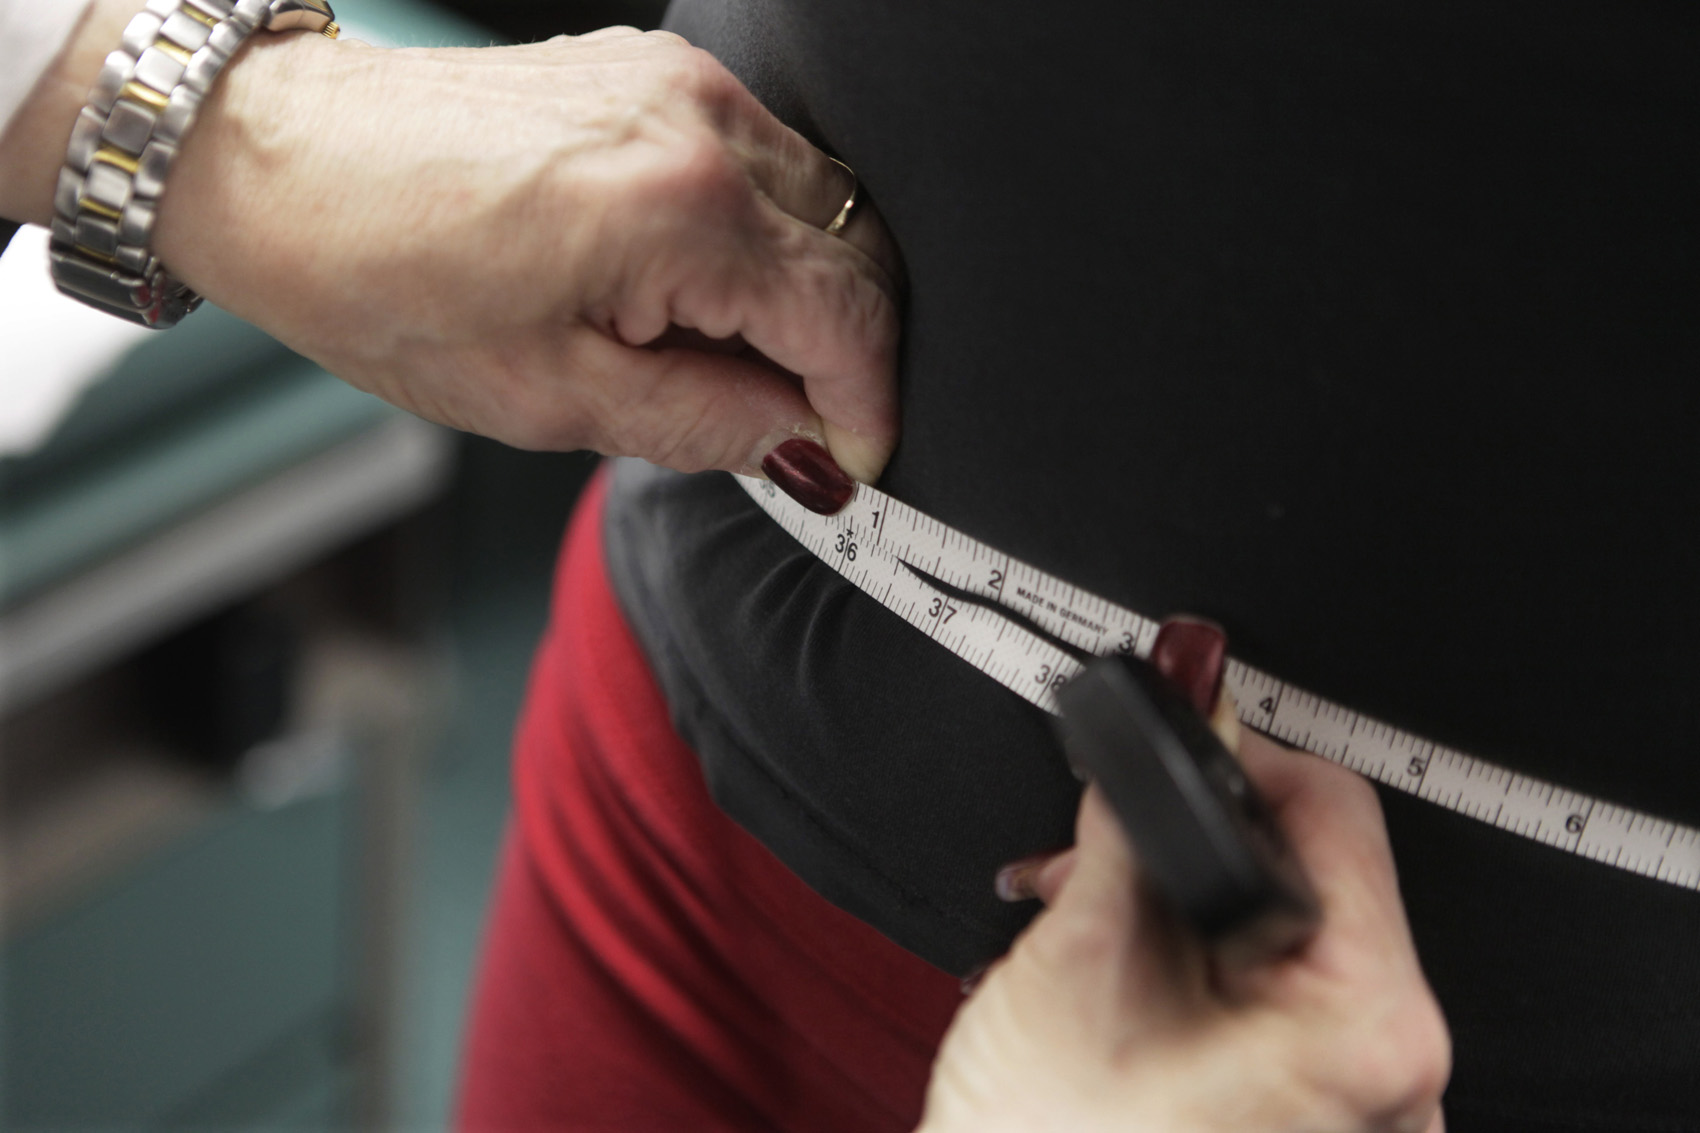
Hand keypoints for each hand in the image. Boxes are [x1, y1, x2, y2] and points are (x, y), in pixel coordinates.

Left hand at [1, 3, 899, 483]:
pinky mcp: (654, 69)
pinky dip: (763, 238)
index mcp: (682, 209)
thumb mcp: (550, 400)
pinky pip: (764, 162)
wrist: (279, 160)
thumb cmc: (383, 280)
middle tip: (789, 427)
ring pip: (822, 203)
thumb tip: (801, 443)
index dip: (866, 403)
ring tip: (728, 361)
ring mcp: (680, 80)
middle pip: (858, 250)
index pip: (849, 314)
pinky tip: (702, 291)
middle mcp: (700, 121)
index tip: (850, 460)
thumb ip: (706, 425)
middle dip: (844, 350)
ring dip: (805, 293)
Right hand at [919, 729, 1450, 1132]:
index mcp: (1370, 1031)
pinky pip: (1280, 1020)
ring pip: (1286, 951)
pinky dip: (1202, 986)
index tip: (1171, 753)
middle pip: (1311, 884)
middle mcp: (1396, 1086)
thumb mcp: (1078, 960)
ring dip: (1182, 920)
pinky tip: (1126, 992)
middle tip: (1097, 867)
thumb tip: (1174, 699)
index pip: (1338, 814)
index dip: (1233, 764)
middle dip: (1191, 854)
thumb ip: (1131, 820)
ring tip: (1091, 940)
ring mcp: (1358, 1123)